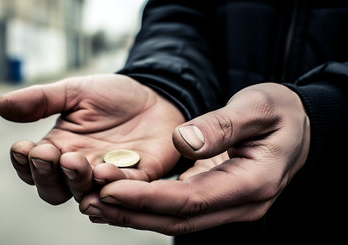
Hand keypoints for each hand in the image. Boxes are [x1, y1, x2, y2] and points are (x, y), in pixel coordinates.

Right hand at [0, 74, 184, 203]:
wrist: (155, 95)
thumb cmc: (112, 96)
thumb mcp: (75, 91)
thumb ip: (41, 100)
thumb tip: (1, 105)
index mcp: (60, 149)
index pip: (33, 168)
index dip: (24, 163)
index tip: (24, 146)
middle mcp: (80, 168)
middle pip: (53, 189)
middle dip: (47, 175)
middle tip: (49, 154)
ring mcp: (108, 176)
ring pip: (84, 194)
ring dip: (76, 181)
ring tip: (77, 162)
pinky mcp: (139, 177)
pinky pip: (124, 190)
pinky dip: (114, 185)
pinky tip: (106, 171)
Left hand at [80, 83, 310, 234]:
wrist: (301, 126)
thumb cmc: (281, 114)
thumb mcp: (257, 108)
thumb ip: (222, 125)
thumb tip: (183, 142)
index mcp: (252, 183)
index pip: (190, 200)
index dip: (148, 198)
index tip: (110, 189)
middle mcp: (241, 204)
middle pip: (179, 220)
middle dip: (133, 214)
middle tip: (91, 202)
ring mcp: (230, 206)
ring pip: (177, 221)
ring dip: (136, 215)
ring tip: (95, 204)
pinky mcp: (218, 198)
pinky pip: (180, 210)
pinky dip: (149, 207)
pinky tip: (122, 199)